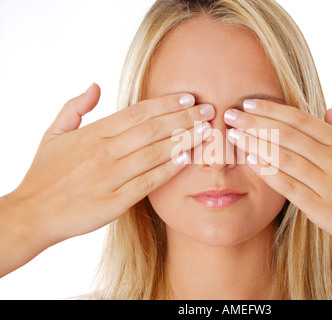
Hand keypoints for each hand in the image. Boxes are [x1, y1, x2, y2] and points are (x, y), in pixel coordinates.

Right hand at [9, 84, 213, 247]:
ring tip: (206, 131)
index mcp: (92, 134)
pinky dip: (168, 170)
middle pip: (151, 129)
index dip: (166, 103)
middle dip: (184, 117)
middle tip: (209, 110)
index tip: (188, 97)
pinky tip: (187, 159)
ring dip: (183, 140)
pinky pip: (147, 182)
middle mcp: (103, 152)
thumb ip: (74, 108)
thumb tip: (96, 86)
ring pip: (153, 153)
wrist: (33, 213)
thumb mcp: (52, 134)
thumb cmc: (44, 174)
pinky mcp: (113, 202)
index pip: (137, 112)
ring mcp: (109, 177)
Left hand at [223, 100, 331, 259]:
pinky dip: (269, 173)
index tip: (250, 103)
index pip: (301, 120)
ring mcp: (327, 184)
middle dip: (255, 122)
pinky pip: (289, 186)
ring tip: (233, 135)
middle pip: (287, 135)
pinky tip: (251, 162)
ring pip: (284, 157)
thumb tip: (328, 109)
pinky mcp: (321, 208)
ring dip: (255, 144)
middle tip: (231, 114)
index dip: (273, 110)